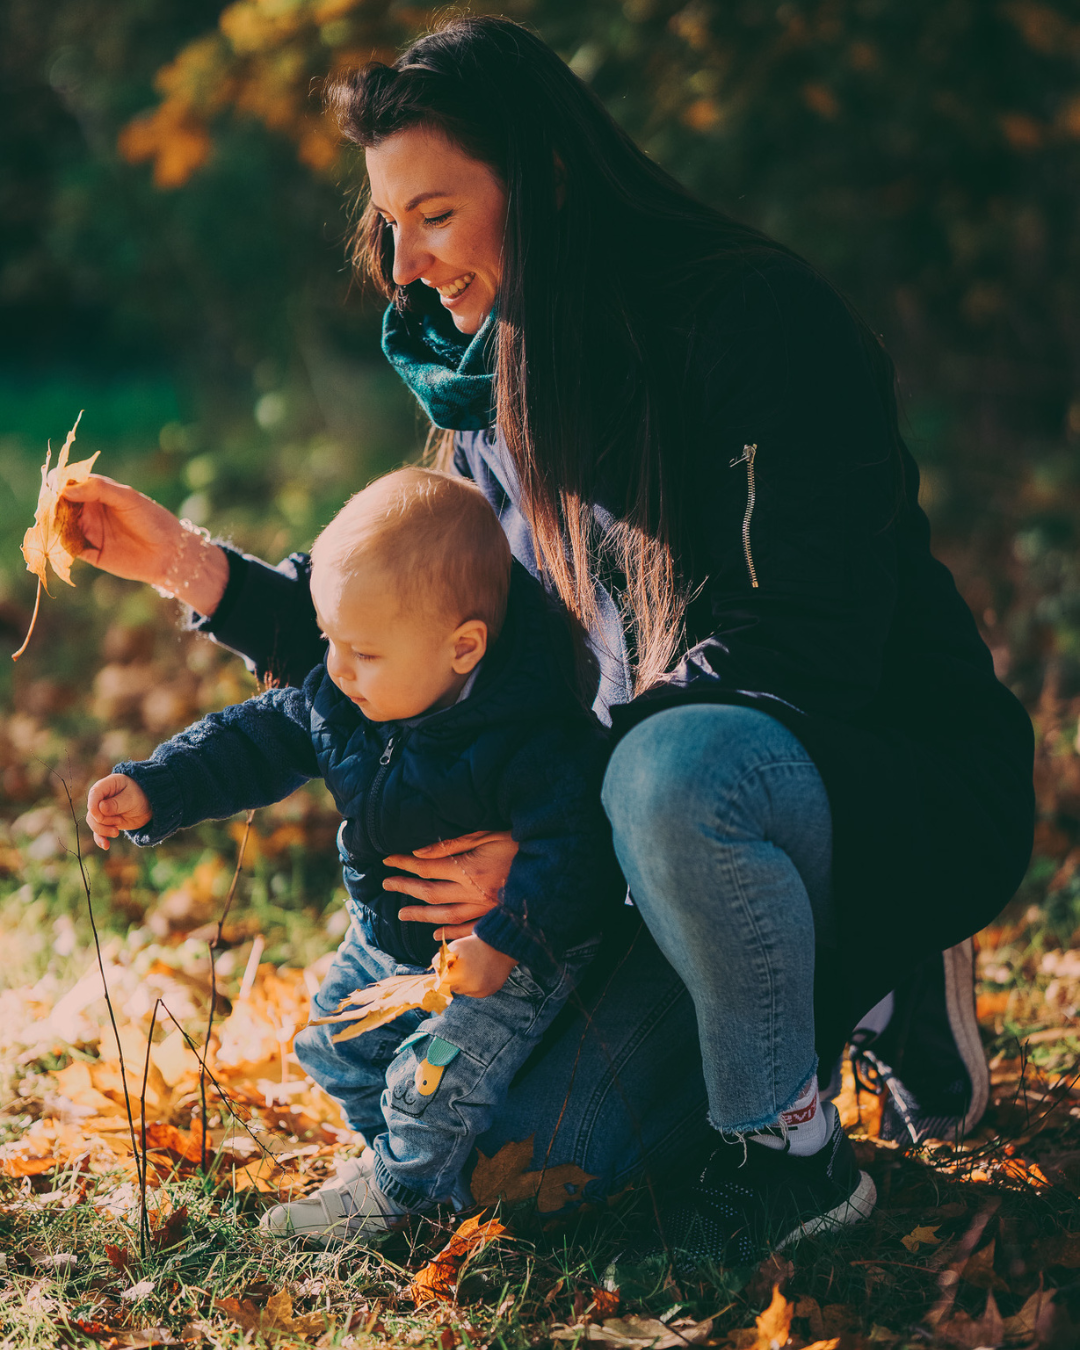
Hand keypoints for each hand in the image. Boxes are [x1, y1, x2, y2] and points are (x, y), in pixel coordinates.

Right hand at [61, 474, 229, 615]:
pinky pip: (70, 549)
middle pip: (60, 505)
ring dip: (53, 525)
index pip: (69, 484)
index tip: (52, 485)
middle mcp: (89, 511)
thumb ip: (97, 489)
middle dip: (51, 505)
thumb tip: (65, 490)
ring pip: (61, 526)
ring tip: (54, 523)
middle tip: (48, 506)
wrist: (170, 552)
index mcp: (96, 493)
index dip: (57, 483)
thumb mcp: (126, 497)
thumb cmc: (151, 519)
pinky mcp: (91, 553)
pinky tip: (63, 541)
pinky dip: (63, 545)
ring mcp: (89, 532)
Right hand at [87, 773, 151, 849]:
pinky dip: (101, 839)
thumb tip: (100, 808)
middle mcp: (102, 797)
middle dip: (103, 821)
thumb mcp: (132, 798)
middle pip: (92, 811)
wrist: (151, 806)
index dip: (93, 807)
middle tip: (119, 822)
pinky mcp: (106, 821)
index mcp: (108, 785)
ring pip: (93, 822)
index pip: (94, 793)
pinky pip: (98, 831)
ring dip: (103, 830)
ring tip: (117, 832)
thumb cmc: (142, 796)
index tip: (100, 817)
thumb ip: (116, 804)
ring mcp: (102, 810)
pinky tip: (105, 846)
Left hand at [383, 830, 518, 939]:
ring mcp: (483, 909)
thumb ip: (453, 844)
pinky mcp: (494, 918)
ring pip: (443, 915)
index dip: (404, 863)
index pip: (427, 867)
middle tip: (386, 884)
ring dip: (419, 914)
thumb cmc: (520, 843)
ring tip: (400, 913)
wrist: (553, 869)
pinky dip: (448, 933)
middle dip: (405, 888)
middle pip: (429, 892)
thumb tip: (420, 852)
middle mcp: (471, 892)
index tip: (387, 860)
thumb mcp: (487, 834)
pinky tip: (433, 934)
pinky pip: (466, 930)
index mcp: (468, 869)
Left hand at [446, 934, 517, 997]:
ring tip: (472, 967)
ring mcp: (481, 991)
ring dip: (465, 983)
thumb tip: (434, 970)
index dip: (444, 973)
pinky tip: (480, 972)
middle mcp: (470, 987)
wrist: (501, 945)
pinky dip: (476, 985)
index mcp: (458, 976)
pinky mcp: (490, 992)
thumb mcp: (455, 946)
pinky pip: (476, 992)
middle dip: (454, 978)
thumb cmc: (475, 944)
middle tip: (463, 965)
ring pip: (465, 991)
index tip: (449, 966)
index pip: (442, 983)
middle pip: (453, 988)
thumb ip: (440, 959)